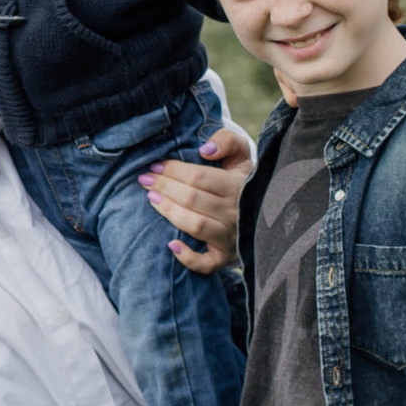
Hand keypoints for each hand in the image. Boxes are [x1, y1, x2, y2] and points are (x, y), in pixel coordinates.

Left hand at [142, 118, 252, 275]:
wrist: (260, 210)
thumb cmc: (240, 179)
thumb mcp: (240, 155)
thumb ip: (226, 142)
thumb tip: (205, 150)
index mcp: (238, 186)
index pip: (198, 177)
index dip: (173, 170)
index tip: (154, 165)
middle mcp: (236, 213)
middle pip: (192, 199)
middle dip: (164, 186)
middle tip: (145, 179)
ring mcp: (230, 238)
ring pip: (195, 225)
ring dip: (169, 212)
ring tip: (151, 199)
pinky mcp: (224, 258)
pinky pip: (205, 263)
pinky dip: (187, 258)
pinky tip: (171, 245)